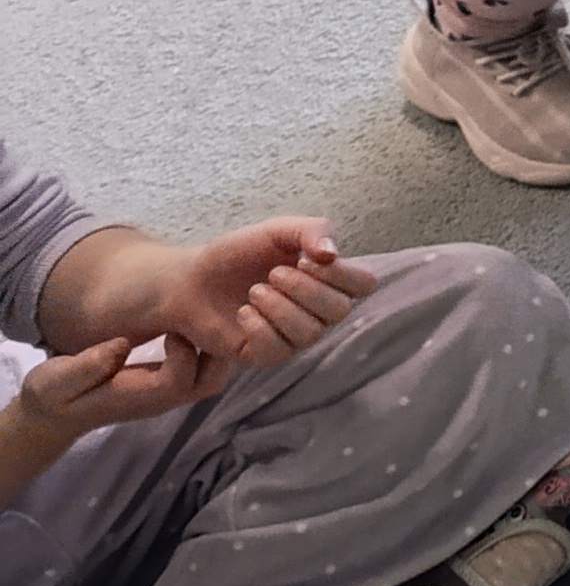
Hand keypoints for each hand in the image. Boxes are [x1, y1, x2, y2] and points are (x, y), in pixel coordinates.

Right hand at [14, 329, 228, 451]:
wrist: (54, 413)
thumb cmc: (55, 395)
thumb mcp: (58, 380)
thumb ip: (86, 366)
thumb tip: (121, 344)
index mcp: (139, 397)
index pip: (178, 380)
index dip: (183, 353)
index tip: (170, 329)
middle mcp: (162, 399)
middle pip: (209, 382)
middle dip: (214, 351)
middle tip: (198, 319)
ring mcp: (168, 394)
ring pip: (211, 377)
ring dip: (214, 347)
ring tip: (197, 318)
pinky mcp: (168, 385)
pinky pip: (202, 370)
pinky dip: (207, 348)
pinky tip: (193, 323)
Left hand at [149, 222, 375, 367]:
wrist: (189, 279)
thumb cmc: (237, 253)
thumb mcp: (276, 230)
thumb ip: (311, 231)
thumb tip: (333, 253)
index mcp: (327, 280)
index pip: (364, 285)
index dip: (341, 274)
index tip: (306, 259)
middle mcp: (317, 311)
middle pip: (340, 310)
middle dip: (305, 290)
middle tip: (272, 275)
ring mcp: (293, 336)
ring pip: (310, 332)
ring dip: (279, 307)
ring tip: (254, 292)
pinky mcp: (266, 355)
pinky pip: (278, 349)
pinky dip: (259, 326)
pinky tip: (243, 313)